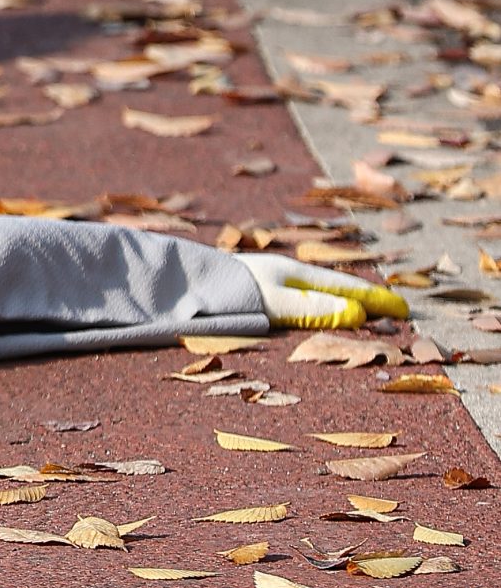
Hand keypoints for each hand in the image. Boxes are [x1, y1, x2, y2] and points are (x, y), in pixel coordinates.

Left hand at [236, 252, 410, 330]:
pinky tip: (320, 314)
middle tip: (394, 312)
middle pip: (334, 289)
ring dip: (345, 304)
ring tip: (366, 313)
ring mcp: (272, 282)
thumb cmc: (228, 292)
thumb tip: (359, 314)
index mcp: (293, 273)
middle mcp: (285, 275)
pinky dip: (322, 307)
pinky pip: (301, 300)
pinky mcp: (258, 293)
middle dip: (366, 300)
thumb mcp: (274, 301)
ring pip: (318, 294)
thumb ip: (313, 309)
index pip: (345, 289)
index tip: (403, 310)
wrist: (183, 283)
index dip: (375, 301)